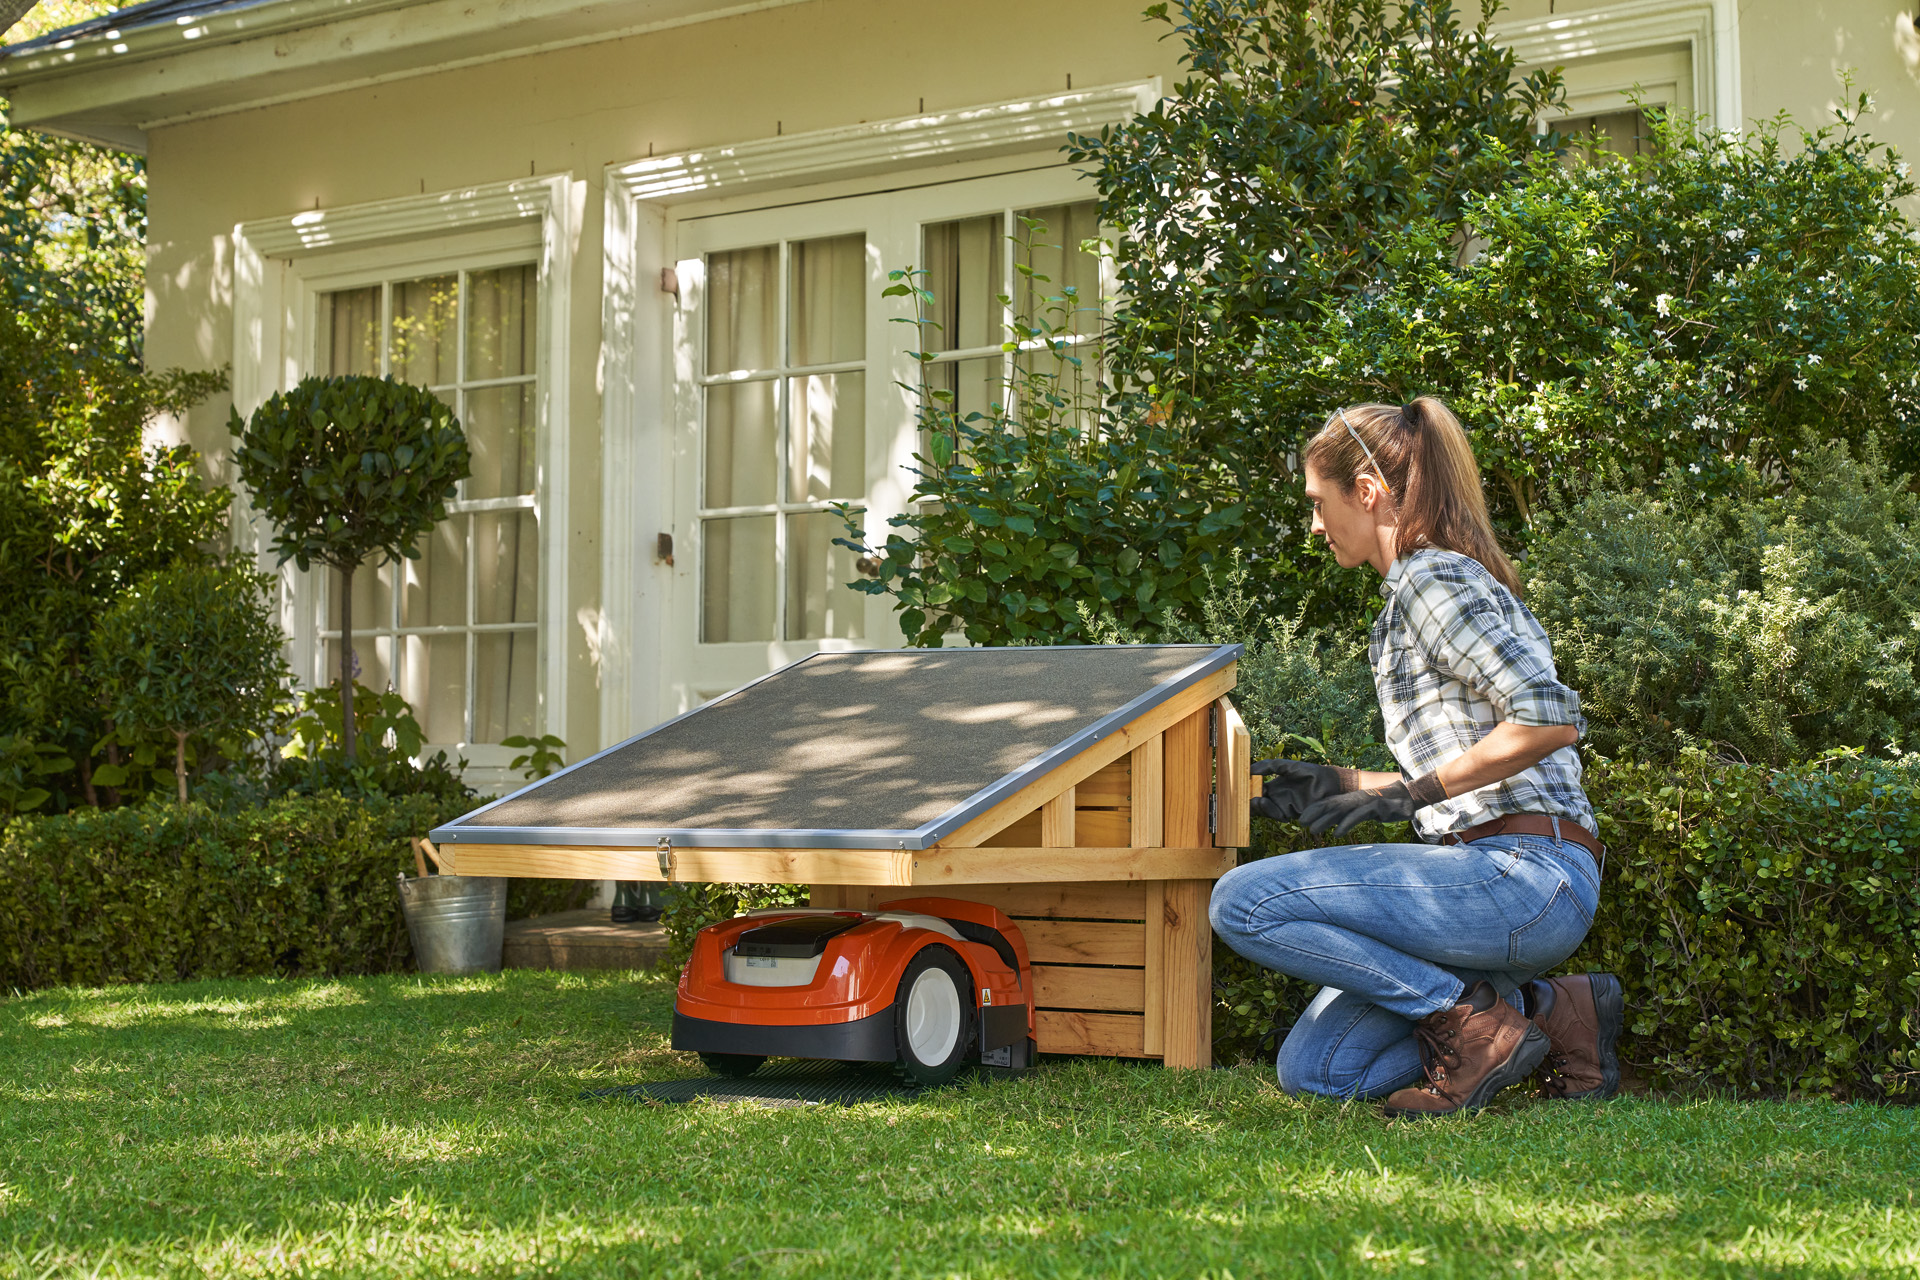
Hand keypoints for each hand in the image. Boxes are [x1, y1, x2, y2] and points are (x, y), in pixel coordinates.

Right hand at [1249, 757, 1356, 821]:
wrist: (1329, 783)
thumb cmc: (1310, 773)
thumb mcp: (1288, 766)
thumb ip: (1271, 766)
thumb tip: (1250, 768)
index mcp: (1274, 786)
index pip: (1256, 790)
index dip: (1247, 790)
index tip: (1240, 787)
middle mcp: (1277, 797)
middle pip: (1258, 803)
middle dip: (1251, 802)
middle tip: (1248, 798)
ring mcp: (1284, 806)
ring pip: (1266, 810)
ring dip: (1261, 807)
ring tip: (1258, 800)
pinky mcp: (1292, 813)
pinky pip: (1278, 815)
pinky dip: (1273, 813)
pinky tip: (1272, 807)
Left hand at [1296, 772, 1448, 837]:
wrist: (1406, 797)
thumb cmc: (1382, 806)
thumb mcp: (1363, 811)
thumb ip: (1349, 816)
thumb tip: (1334, 827)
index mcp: (1350, 800)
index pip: (1328, 803)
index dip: (1314, 810)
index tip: (1300, 819)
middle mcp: (1355, 799)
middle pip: (1331, 806)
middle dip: (1314, 814)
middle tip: (1300, 823)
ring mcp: (1365, 802)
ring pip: (1341, 810)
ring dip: (1325, 820)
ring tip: (1312, 830)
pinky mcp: (1375, 808)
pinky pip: (1358, 816)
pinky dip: (1346, 823)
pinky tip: (1337, 833)